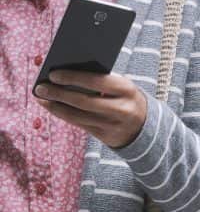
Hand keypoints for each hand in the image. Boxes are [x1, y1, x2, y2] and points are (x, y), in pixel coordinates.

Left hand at [33, 71, 148, 148]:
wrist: (147, 127)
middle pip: (84, 101)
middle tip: (40, 87)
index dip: (74, 78)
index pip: (97, 82)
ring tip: (41, 97)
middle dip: (59, 93)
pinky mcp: (106, 137)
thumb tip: (66, 75)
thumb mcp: (122, 87)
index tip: (53, 74)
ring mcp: (114, 125)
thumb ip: (101, 80)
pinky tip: (51, 107)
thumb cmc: (126, 99)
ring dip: (55, 106)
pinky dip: (62, 114)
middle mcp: (122, 109)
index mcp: (128, 90)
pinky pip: (79, 124)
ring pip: (78, 115)